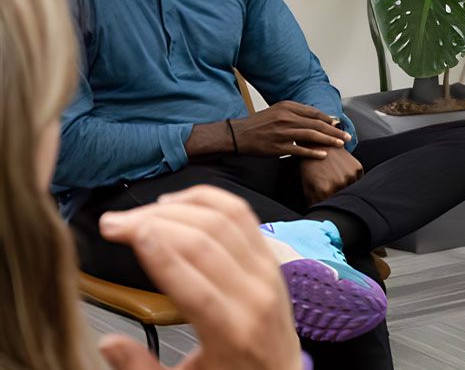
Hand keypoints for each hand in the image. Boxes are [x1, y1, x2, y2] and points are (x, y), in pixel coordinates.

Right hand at [96, 186, 302, 369]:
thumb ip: (142, 367)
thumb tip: (107, 343)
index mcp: (231, 333)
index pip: (196, 286)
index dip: (160, 255)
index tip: (128, 234)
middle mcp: (254, 295)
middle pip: (204, 244)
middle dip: (154, 224)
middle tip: (113, 224)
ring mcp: (266, 271)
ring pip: (223, 220)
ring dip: (176, 208)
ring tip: (136, 214)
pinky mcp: (270, 257)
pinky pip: (242, 215)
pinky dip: (208, 200)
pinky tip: (176, 202)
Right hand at [232, 102, 349, 158]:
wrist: (240, 134)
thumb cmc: (261, 122)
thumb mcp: (279, 110)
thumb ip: (297, 111)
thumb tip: (319, 116)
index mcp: (288, 107)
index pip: (315, 113)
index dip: (329, 119)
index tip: (339, 124)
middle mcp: (287, 118)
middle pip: (317, 124)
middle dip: (335, 130)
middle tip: (347, 136)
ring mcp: (283, 133)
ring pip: (312, 136)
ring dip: (329, 140)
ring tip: (341, 144)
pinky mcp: (278, 147)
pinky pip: (300, 150)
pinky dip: (313, 152)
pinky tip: (324, 155)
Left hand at [301, 146, 362, 202]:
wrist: (318, 143)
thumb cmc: (309, 165)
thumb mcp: (306, 185)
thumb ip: (313, 201)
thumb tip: (317, 212)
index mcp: (325, 190)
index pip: (327, 206)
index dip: (323, 205)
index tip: (321, 201)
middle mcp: (339, 183)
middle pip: (339, 199)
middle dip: (333, 196)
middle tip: (328, 189)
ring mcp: (349, 175)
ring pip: (349, 190)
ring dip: (344, 189)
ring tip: (335, 179)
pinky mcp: (357, 168)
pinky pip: (357, 181)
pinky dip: (352, 180)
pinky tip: (343, 173)